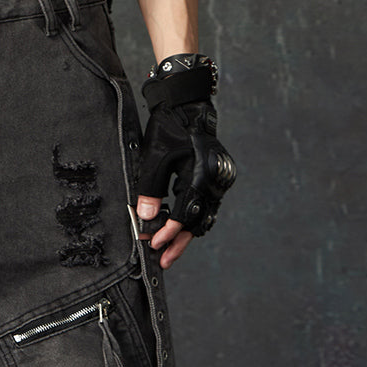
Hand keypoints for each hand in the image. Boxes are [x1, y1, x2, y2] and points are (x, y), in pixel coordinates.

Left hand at [136, 59, 236, 267]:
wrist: (189, 106)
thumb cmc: (170, 128)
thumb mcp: (154, 158)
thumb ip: (150, 189)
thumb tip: (145, 217)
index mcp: (200, 174)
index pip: (184, 213)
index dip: (168, 232)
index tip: (153, 244)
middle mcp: (215, 180)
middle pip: (198, 220)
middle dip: (179, 242)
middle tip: (163, 261)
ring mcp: (220, 179)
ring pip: (204, 215)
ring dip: (187, 234)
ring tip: (169, 251)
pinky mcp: (218, 178)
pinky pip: (207, 205)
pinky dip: (192, 218)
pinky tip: (178, 228)